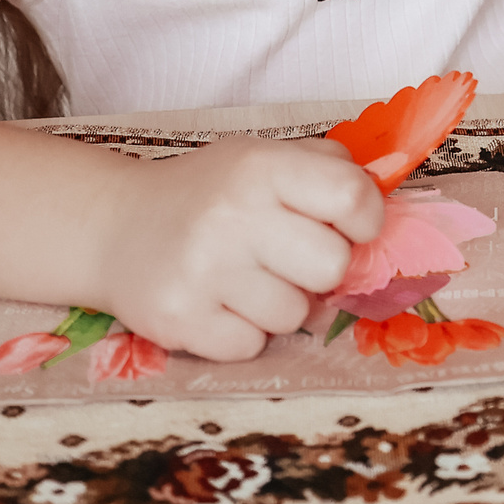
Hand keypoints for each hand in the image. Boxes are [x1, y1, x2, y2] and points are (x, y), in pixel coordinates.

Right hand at [86, 135, 384, 360]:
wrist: (113, 227)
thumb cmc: (206, 193)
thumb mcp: (262, 158)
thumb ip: (327, 167)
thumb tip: (389, 184)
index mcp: (260, 168)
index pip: (351, 196)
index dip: (365, 216)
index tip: (350, 223)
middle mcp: (231, 217)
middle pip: (332, 266)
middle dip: (320, 268)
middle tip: (289, 256)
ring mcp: (203, 273)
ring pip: (294, 314)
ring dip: (279, 302)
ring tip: (245, 277)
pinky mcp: (179, 322)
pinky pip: (252, 346)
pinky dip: (243, 332)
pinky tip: (219, 303)